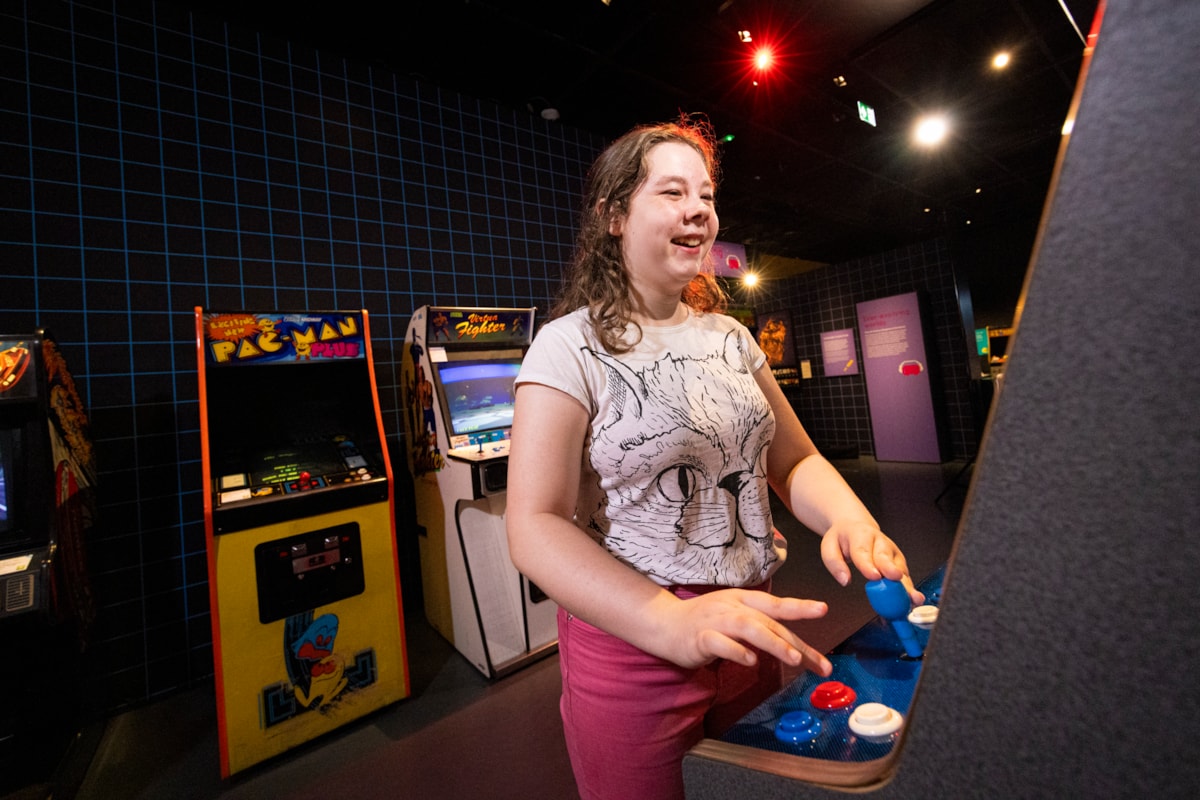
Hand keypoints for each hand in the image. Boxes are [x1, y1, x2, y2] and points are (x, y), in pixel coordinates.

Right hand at [656, 589, 832, 674]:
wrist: (665, 623)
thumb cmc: (704, 621)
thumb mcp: (735, 615)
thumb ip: (761, 626)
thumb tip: (793, 645)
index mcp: (743, 600)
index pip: (777, 604)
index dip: (800, 606)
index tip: (823, 610)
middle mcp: (733, 607)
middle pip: (769, 622)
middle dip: (797, 643)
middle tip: (819, 663)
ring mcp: (716, 621)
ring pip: (749, 628)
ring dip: (773, 642)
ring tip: (793, 658)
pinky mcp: (700, 637)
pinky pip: (720, 643)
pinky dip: (737, 651)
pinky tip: (750, 661)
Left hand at [819, 521, 924, 606]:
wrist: (855, 527)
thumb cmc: (843, 538)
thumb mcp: (829, 546)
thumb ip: (835, 564)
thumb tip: (845, 580)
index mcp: (860, 535)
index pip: (862, 551)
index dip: (869, 564)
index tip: (874, 576)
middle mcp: (880, 542)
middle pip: (886, 557)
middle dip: (891, 569)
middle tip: (895, 579)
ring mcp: (892, 553)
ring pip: (899, 568)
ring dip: (906, 584)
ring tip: (913, 597)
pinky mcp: (900, 563)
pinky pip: (904, 577)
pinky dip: (909, 590)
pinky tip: (913, 602)